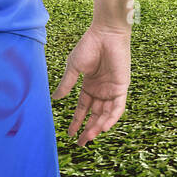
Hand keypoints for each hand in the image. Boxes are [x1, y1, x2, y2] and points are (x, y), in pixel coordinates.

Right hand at [51, 25, 130, 145]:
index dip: (77, 121)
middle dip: (88, 129)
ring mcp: (112, 89)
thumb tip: (55, 99)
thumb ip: (67, 84)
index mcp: (90, 85)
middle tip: (81, 143)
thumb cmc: (89, 46)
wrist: (105, 33)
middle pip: (95, 115)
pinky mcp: (121, 86)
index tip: (70, 134)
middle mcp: (101, 90)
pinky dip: (111, 118)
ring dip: (98, 126)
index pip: (83, 108)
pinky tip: (102, 127)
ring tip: (89, 137)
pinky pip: (117, 107)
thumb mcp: (74, 68)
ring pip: (106, 114)